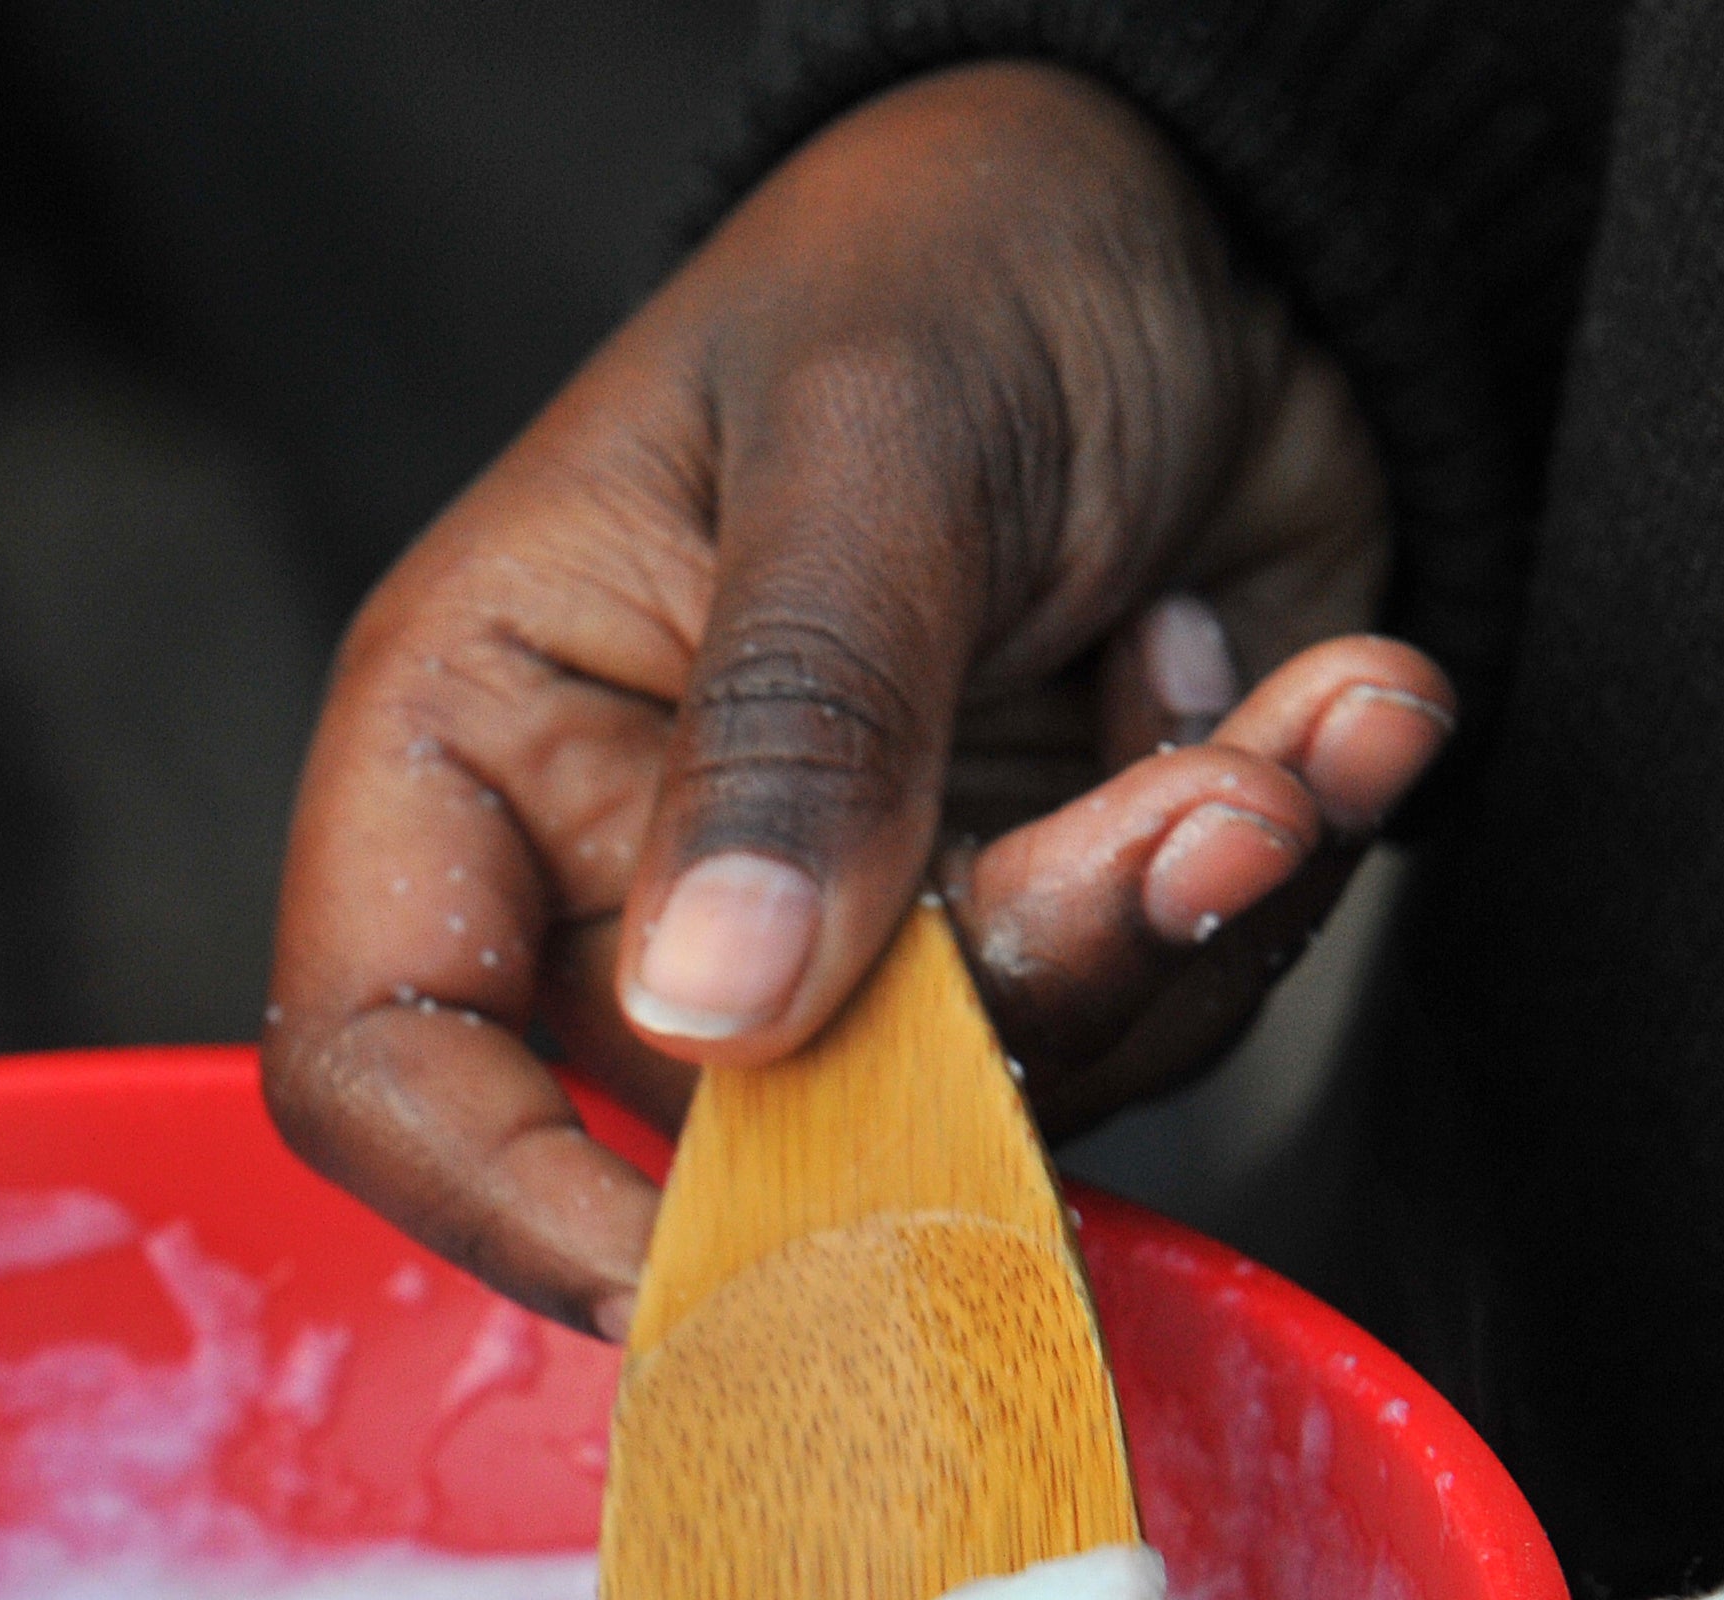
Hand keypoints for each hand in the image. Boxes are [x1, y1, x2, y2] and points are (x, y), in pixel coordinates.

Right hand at [262, 64, 1454, 1339]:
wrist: (1223, 211)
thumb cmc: (959, 252)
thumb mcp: (864, 444)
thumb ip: (798, 724)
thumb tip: (716, 1016)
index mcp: (482, 742)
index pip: (386, 1058)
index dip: (503, 1199)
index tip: (698, 1264)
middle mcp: (639, 869)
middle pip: (745, 1124)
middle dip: (997, 1003)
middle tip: (1181, 822)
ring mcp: (848, 923)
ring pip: (979, 1102)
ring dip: (1175, 924)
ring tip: (1286, 732)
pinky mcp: (1031, 930)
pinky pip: (1145, 1024)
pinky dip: (1270, 880)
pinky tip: (1336, 708)